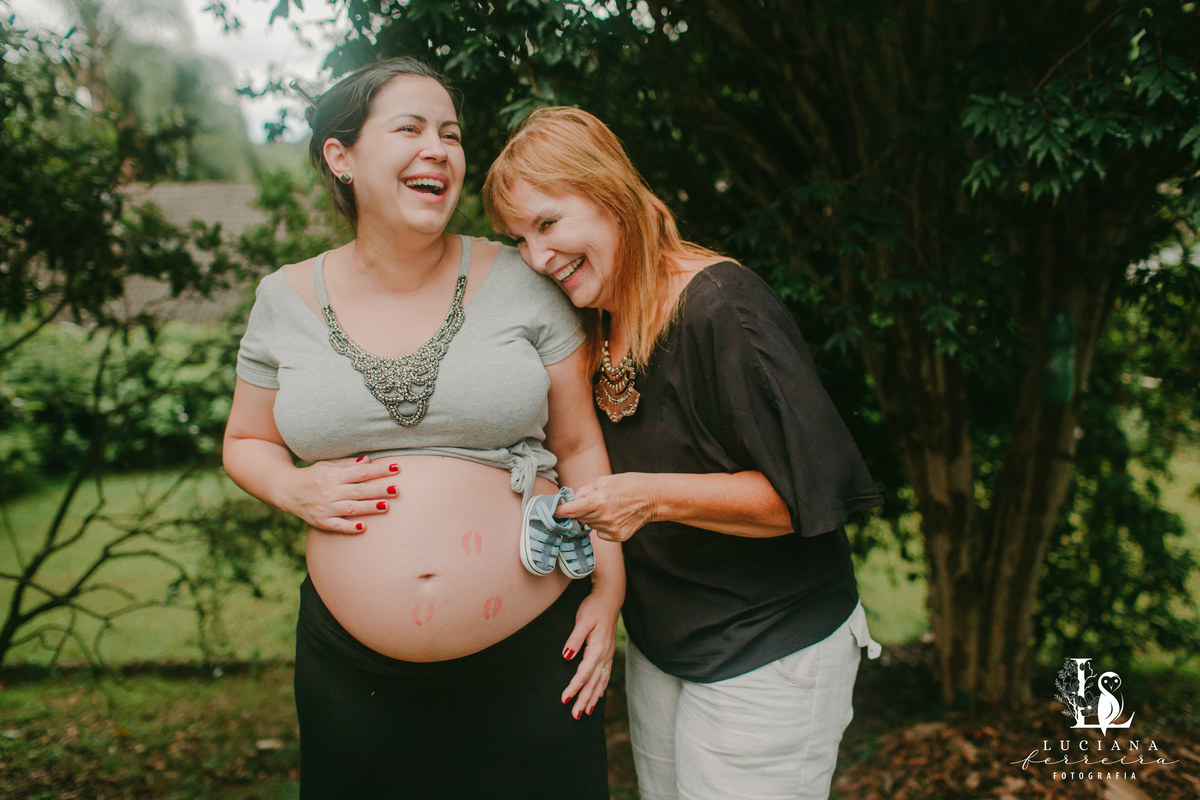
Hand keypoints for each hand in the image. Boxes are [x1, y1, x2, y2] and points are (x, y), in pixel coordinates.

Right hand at [276, 456, 400, 533]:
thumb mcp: (327, 466)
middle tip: (397, 489)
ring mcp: (325, 507)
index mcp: (334, 475)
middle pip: (359, 490)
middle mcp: (330, 491)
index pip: (361, 472)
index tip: (397, 468)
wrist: (286, 490)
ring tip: (386, 506)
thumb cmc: (312, 476)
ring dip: (369, 507)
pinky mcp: (321, 521)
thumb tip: (368, 460)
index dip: (379, 470)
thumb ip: (348, 464)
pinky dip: (350, 527)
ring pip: (351, 508)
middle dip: (379, 490)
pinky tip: (363, 527)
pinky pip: (337, 525)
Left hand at [556, 473, 656, 542]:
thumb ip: (586, 491)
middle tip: (588, 502)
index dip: (558, 511)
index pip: (569, 511)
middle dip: (578, 511)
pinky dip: (602, 526)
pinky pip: (600, 533)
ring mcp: (610, 529)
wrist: (653, 498)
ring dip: (591, 517)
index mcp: (597, 501)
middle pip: (578, 518)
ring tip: (606, 507)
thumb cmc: (629, 484)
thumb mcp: (604, 480)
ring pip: (589, 525)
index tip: (552, 510)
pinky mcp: (617, 536)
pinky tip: (614, 516)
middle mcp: (602, 518)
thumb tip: (573, 499)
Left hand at [560, 585, 620, 719]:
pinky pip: (605, 674)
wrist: (610, 597)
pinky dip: (601, 686)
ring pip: (600, 681)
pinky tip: (599, 694)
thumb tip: (566, 656)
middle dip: (584, 699)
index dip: (574, 688)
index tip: (565, 700)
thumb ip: (574, 640)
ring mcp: (608, 654)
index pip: (584, 673)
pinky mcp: (608, 651)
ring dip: (593, 697)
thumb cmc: (594, 607)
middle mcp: (605, 654)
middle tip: (576, 715)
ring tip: (587, 711)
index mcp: (597, 648)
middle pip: (593, 682)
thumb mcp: (582, 621)